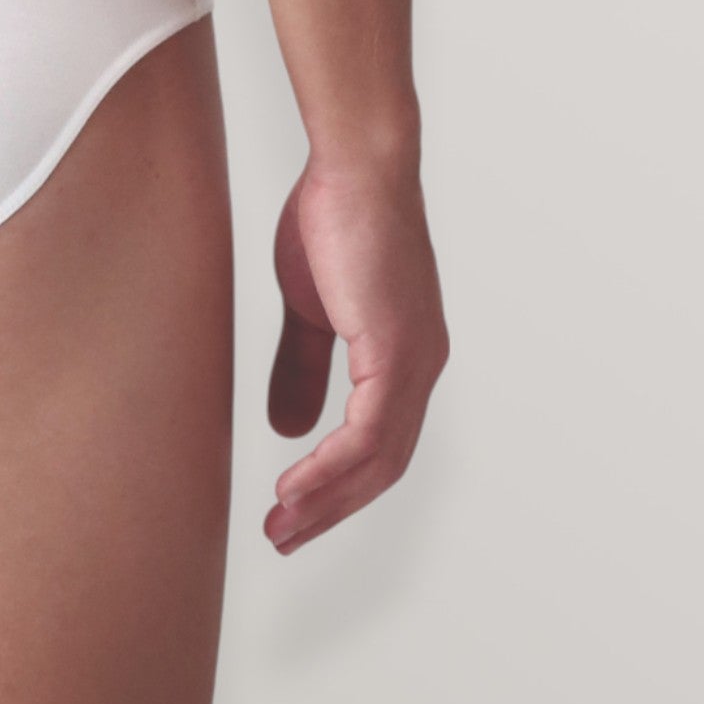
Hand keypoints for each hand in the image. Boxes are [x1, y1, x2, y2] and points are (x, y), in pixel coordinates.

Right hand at [264, 153, 447, 552]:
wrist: (355, 165)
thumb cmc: (333, 216)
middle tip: (283, 538)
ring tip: (281, 524)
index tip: (291, 510)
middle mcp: (422, 368)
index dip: (337, 485)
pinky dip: (331, 466)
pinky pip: (368, 433)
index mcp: (404, 356)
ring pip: (378, 461)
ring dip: (327, 499)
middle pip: (384, 468)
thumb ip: (301, 366)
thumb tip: (289, 429)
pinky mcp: (397, 353)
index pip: (379, 445)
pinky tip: (295, 482)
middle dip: (331, 509)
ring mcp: (415, 363)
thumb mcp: (308, 307)